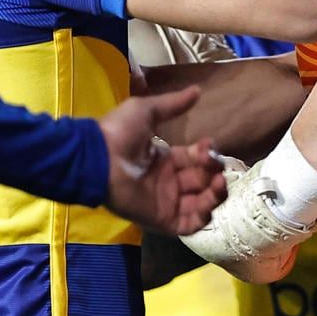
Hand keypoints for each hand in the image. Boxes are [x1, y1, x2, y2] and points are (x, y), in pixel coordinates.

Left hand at [98, 88, 226, 234]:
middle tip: (217, 168)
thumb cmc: (119, 133)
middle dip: (214, 174)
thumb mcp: (147, 111)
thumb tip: (197, 90)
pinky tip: (207, 202)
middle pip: (202, 181)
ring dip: (214, 195)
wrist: (98, 159)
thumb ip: (173, 104)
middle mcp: (168, 182)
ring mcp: (165, 202)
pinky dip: (202, 217)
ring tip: (219, 183)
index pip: (195, 159)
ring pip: (201, 204)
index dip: (206, 154)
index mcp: (165, 159)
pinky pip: (189, 224)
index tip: (209, 146)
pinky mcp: (162, 219)